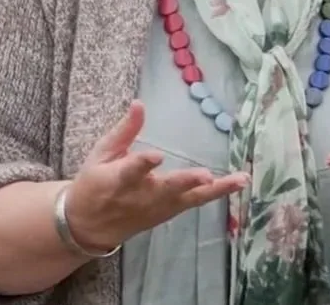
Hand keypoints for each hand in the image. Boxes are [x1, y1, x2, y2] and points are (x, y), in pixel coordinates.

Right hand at [63, 100, 248, 251]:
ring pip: (189, 199)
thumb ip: (124, 131)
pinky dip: (216, 194)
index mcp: (118, 180)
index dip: (143, 163)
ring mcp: (158, 208)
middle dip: (186, 183)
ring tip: (240, 179)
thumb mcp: (101, 154)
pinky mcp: (169, 213)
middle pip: (167, 190)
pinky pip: (195, 203)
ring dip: (216, 190)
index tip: (156, 156)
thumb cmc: (93, 183)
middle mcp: (141, 197)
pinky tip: (236, 183)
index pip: (131, 171)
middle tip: (205, 176)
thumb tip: (139, 104)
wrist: (90, 226)